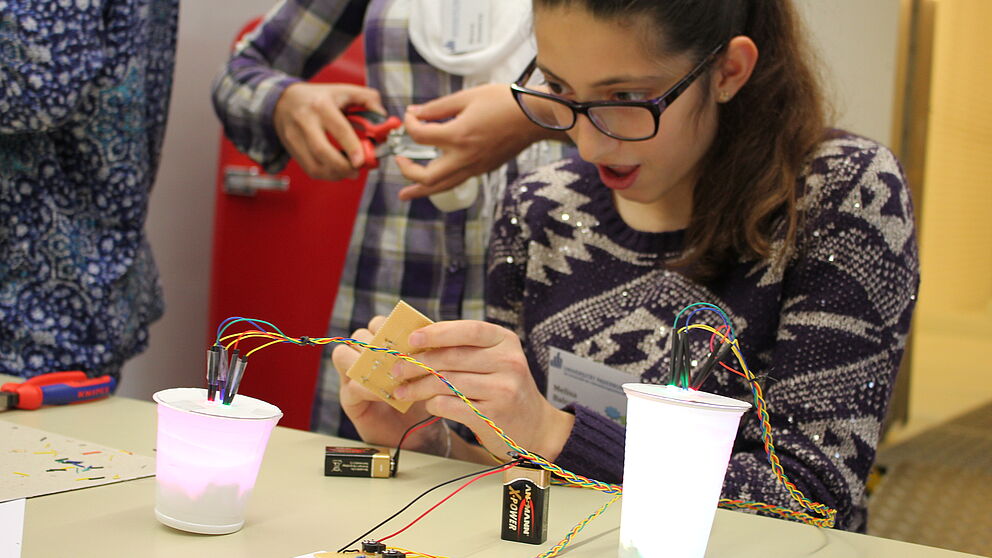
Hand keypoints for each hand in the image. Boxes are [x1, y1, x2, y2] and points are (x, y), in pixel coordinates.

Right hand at [273, 83, 385, 180]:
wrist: (284, 100)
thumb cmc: (320, 97)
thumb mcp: (344, 90)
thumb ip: (368, 99)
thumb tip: (383, 117)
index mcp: (321, 105)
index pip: (338, 128)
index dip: (351, 147)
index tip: (361, 161)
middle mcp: (305, 121)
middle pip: (321, 151)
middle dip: (342, 167)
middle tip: (356, 171)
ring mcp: (295, 137)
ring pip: (314, 165)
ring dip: (335, 175)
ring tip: (348, 172)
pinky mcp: (291, 149)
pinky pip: (309, 169)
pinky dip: (325, 175)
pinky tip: (336, 171)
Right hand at [332, 316, 440, 450]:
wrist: (421, 433)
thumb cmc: (424, 398)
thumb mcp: (426, 371)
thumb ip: (420, 353)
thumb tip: (425, 333)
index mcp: (382, 347)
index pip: (376, 324)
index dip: (387, 325)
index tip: (405, 335)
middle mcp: (364, 358)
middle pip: (358, 335)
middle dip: (377, 342)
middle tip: (397, 355)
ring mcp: (352, 378)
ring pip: (343, 355)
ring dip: (366, 362)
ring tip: (389, 374)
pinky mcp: (349, 400)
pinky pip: (351, 386)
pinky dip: (369, 389)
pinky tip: (387, 395)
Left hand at [390, 320, 574, 460]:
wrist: (534, 427)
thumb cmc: (503, 388)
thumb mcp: (494, 360)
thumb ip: (463, 349)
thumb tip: (416, 341)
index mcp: (505, 341)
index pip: (468, 330)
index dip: (438, 333)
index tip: (411, 339)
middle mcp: (508, 362)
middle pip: (452, 358)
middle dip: (418, 363)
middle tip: (396, 368)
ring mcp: (503, 389)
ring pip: (448, 383)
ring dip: (419, 387)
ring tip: (402, 391)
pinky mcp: (494, 415)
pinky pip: (452, 405)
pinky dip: (434, 404)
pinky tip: (428, 405)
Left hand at [396, 83, 554, 199]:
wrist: (535, 117)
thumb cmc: (504, 102)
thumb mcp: (467, 96)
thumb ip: (437, 107)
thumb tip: (414, 113)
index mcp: (458, 135)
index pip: (420, 136)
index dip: (409, 125)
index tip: (410, 116)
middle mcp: (465, 156)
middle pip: (427, 176)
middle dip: (408, 171)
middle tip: (399, 161)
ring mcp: (475, 166)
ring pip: (443, 186)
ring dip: (421, 190)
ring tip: (405, 194)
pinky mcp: (484, 169)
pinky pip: (457, 181)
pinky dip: (441, 183)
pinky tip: (435, 179)